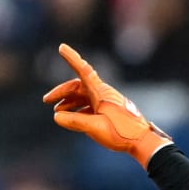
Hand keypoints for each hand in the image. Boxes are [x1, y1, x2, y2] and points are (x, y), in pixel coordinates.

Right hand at [43, 43, 170, 163]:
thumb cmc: (121, 133)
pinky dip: (78, 110)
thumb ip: (75, 121)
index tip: (62, 47)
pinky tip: (71, 118)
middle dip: (62, 92)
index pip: (83, 71)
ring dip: (69, 102)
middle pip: (78, 87)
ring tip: (57, 111)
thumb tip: (56, 117)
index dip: (72, 59)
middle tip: (46, 100)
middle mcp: (103, 94)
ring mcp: (106, 102)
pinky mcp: (109, 112)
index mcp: (100, 92)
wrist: (142, 142)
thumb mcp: (95, 127)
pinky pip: (89, 106)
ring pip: (83, 97)